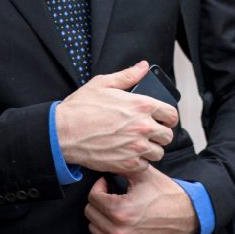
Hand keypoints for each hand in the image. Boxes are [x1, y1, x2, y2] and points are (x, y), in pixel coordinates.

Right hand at [55, 61, 177, 172]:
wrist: (63, 132)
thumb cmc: (80, 108)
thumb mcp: (103, 83)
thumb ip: (127, 75)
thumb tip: (142, 67)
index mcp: (141, 106)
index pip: (171, 114)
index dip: (168, 117)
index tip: (162, 120)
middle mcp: (142, 127)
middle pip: (167, 136)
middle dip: (160, 134)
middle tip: (148, 133)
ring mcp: (136, 147)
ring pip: (158, 153)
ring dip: (151, 149)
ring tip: (138, 144)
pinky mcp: (127, 163)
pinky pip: (145, 166)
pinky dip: (139, 162)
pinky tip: (129, 154)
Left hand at [84, 167, 197, 233]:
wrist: (186, 216)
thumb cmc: (166, 195)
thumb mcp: (144, 174)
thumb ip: (121, 166)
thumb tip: (106, 160)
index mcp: (121, 210)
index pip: (93, 197)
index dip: (99, 186)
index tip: (107, 183)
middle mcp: (120, 230)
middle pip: (91, 213)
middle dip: (98, 200)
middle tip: (110, 194)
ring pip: (94, 228)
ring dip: (100, 216)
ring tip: (114, 208)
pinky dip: (105, 233)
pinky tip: (116, 222)